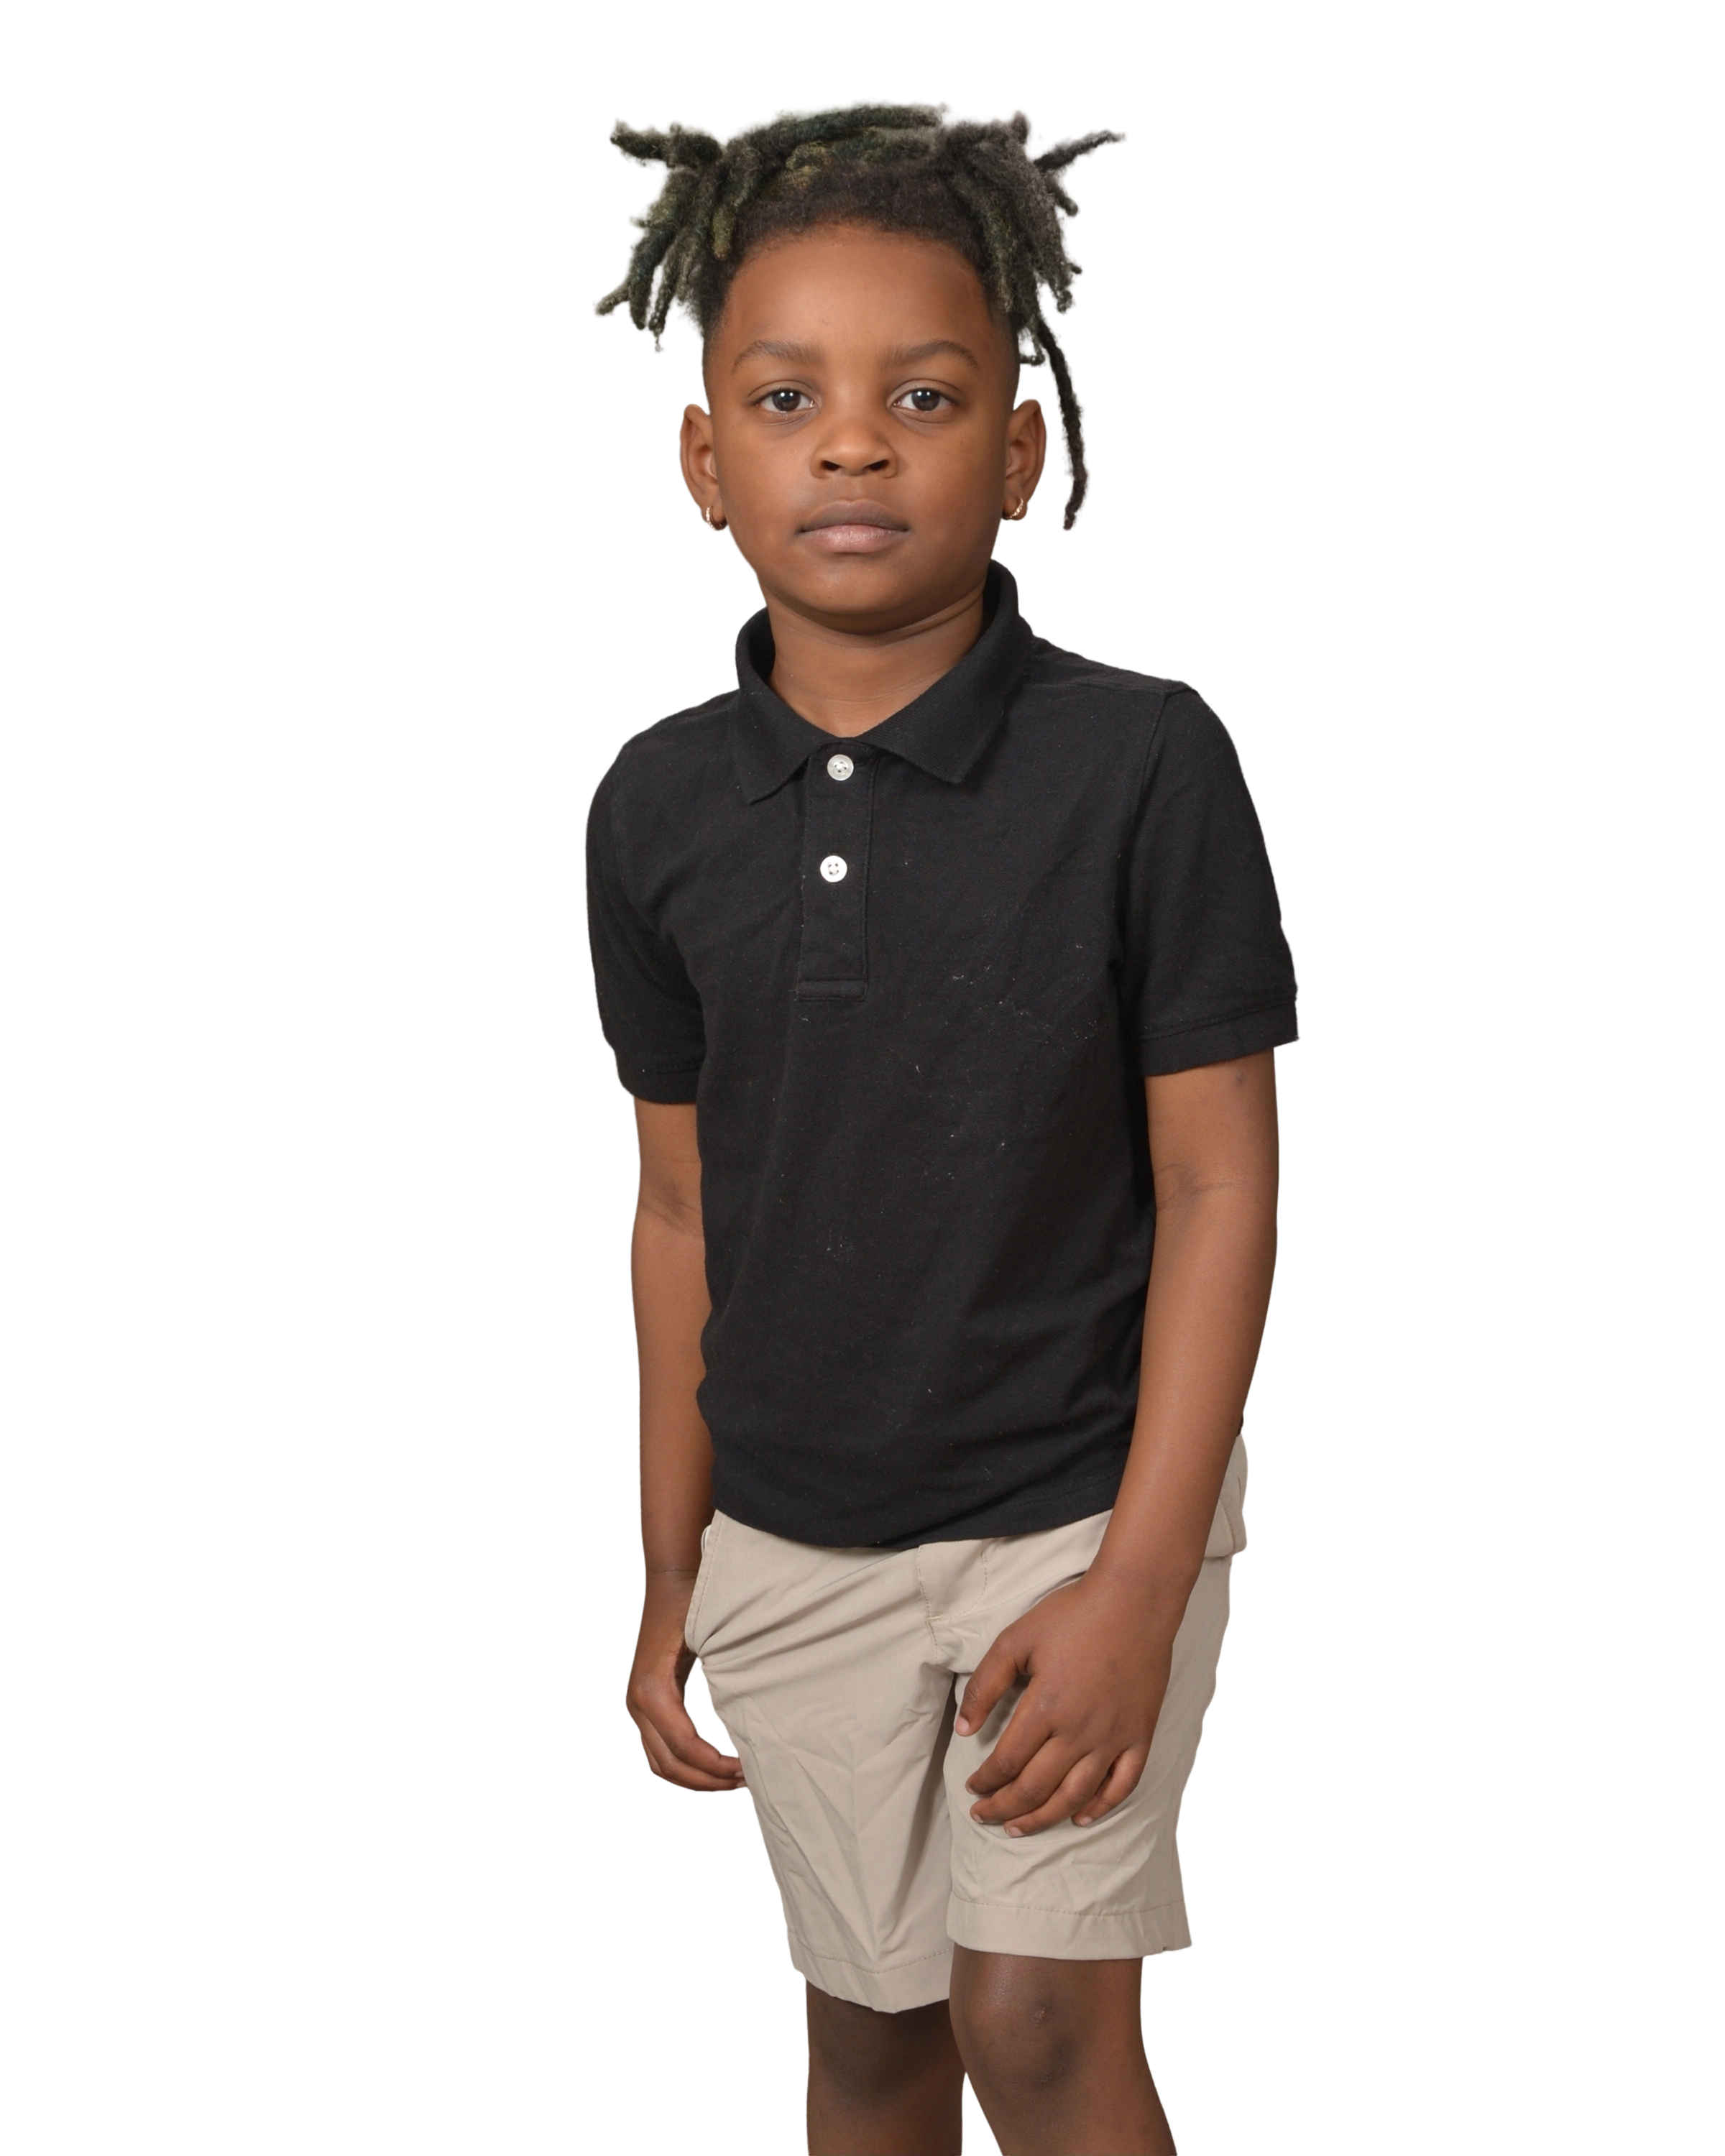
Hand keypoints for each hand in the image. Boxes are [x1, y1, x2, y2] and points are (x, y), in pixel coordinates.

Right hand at [623, 1573, 746, 1795]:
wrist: (671, 1579)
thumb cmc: (692, 1602)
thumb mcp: (710, 1637)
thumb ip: (724, 1674)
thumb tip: (750, 1719)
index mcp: (652, 1690)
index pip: (685, 1746)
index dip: (716, 1766)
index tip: (747, 1769)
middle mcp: (638, 1703)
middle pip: (670, 1764)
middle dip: (707, 1780)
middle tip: (745, 1781)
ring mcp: (638, 1705)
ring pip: (660, 1763)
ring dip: (695, 1777)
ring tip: (731, 1778)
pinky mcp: (646, 1704)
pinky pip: (659, 1749)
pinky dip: (683, 1764)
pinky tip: (713, 1762)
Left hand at [954, 1578, 1173, 1835]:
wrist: (1134, 1600)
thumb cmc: (1073, 1614)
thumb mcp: (1015, 1639)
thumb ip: (985, 1685)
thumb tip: (963, 1729)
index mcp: (1045, 1707)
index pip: (1007, 1761)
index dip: (985, 1781)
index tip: (972, 1788)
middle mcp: (1079, 1731)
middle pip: (1036, 1788)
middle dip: (1005, 1808)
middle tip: (985, 1817)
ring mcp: (1113, 1737)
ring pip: (1074, 1796)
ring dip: (1043, 1818)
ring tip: (1019, 1828)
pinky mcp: (1140, 1735)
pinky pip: (1121, 1785)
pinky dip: (1100, 1807)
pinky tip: (1080, 1817)